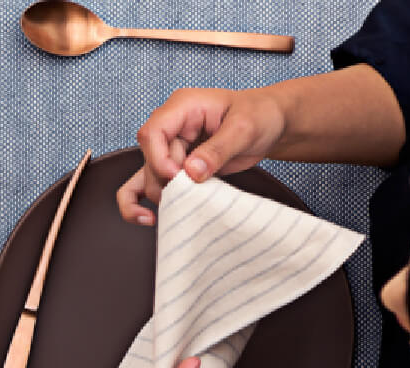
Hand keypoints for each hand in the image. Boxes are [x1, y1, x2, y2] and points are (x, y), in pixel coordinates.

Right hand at [117, 87, 287, 224]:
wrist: (269, 124)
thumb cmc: (259, 115)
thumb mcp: (244, 128)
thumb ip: (217, 150)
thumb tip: (191, 172)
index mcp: (182, 107)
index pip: (152, 134)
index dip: (160, 159)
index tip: (181, 176)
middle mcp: (170, 127)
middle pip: (149, 160)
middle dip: (166, 181)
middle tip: (192, 190)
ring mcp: (170, 148)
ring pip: (147, 177)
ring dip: (161, 195)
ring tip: (180, 206)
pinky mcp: (175, 168)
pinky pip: (145, 186)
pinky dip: (140, 204)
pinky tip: (148, 218)